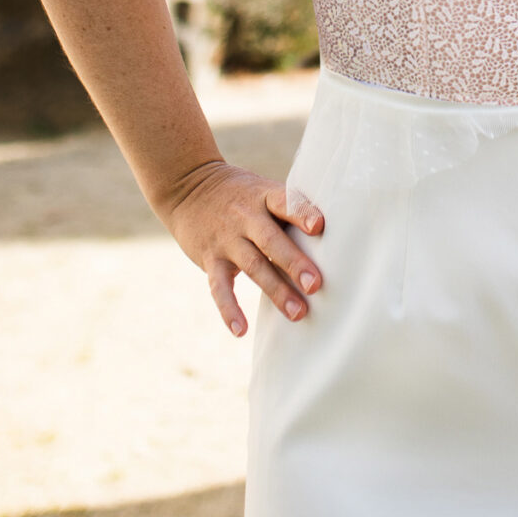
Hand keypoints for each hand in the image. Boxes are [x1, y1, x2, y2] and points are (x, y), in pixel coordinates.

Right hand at [162, 159, 324, 336]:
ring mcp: (226, 239)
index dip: (301, 213)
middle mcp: (245, 217)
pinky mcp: (209, 258)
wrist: (187, 186)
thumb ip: (288, 209)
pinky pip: (219, 287)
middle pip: (272, 240)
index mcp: (263, 196)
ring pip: (253, 266)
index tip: (319, 226)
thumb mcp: (262, 190)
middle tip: (315, 285)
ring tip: (297, 313)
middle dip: (294, 263)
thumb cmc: (240, 193)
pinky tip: (240, 330)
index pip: (284, 202)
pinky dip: (229, 309)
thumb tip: (330, 235)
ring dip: (275, 290)